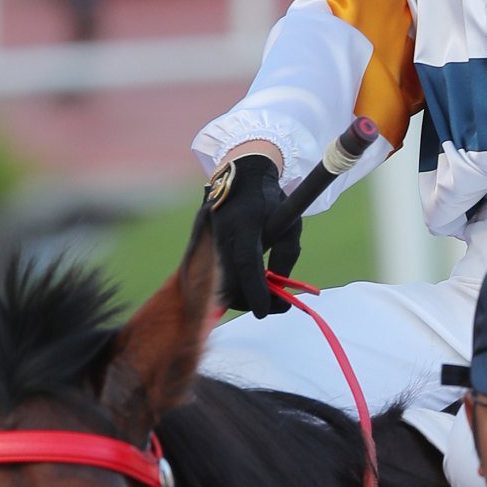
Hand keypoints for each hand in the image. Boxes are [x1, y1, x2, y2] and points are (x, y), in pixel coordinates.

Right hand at [207, 151, 302, 316]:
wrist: (240, 175)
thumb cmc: (270, 202)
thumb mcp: (289, 225)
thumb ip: (286, 257)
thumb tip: (279, 290)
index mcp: (245, 222)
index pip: (246, 262)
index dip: (255, 290)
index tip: (264, 311)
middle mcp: (221, 229)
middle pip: (228, 279)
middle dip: (248, 300)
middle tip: (269, 306)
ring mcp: (206, 235)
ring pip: (216, 281)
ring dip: (237, 296)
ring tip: (259, 293)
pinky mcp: (197, 241)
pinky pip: (210, 274)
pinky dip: (227, 286)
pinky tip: (243, 285)